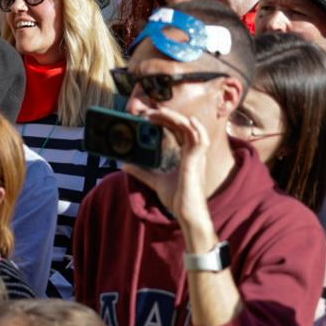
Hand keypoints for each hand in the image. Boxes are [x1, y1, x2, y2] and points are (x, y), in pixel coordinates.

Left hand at [121, 107, 214, 241]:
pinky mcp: (197, 161)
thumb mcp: (155, 181)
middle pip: (182, 126)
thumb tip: (125, 165)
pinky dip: (198, 128)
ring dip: (175, 117)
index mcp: (186, 155)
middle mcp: (193, 153)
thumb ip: (142, 172)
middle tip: (149, 111)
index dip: (166, 120)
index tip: (150, 116)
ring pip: (190, 128)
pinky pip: (201, 139)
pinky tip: (189, 120)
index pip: (178, 130)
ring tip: (159, 111)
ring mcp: (196, 156)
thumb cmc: (178, 199)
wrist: (187, 214)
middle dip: (167, 116)